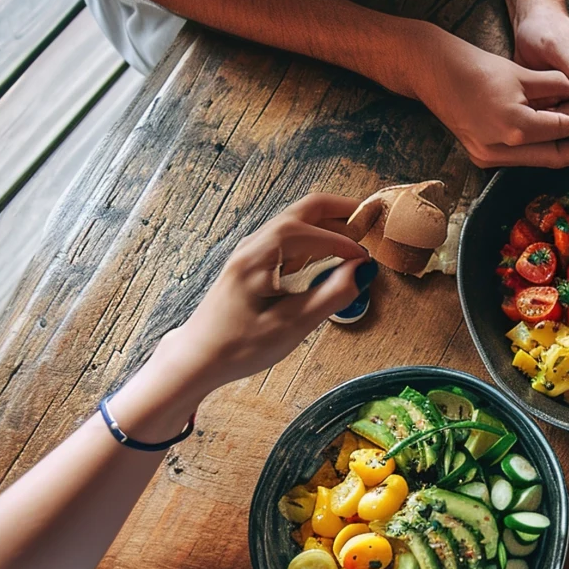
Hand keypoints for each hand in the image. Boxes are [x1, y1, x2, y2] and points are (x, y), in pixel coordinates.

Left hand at [155, 194, 370, 393]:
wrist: (198, 358)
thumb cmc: (238, 346)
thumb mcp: (291, 325)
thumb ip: (331, 294)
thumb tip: (362, 271)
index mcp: (259, 256)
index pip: (313, 232)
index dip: (346, 242)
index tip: (367, 259)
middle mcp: (253, 246)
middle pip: (304, 210)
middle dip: (341, 211)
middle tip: (371, 220)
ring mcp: (251, 253)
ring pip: (296, 222)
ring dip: (328, 225)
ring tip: (356, 237)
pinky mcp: (253, 264)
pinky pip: (289, 239)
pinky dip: (315, 240)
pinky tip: (328, 255)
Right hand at [373, 21, 568, 168]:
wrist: (431, 71)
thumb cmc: (475, 67)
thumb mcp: (524, 73)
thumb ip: (560, 87)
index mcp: (515, 127)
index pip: (563, 129)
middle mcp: (502, 149)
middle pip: (556, 156)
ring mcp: (490, 157)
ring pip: (540, 158)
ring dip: (566, 149)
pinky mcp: (483, 156)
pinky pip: (523, 155)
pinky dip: (542, 146)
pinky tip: (559, 138)